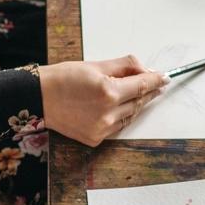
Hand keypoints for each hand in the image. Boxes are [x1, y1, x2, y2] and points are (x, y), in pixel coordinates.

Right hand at [40, 56, 167, 145]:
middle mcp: (107, 114)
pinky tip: (118, 107)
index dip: (156, 80)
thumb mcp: (95, 65)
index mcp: (109, 92)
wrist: (38, 98)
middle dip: (147, 91)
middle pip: (139, 102)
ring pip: (131, 116)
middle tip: (154, 83)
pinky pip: (118, 126)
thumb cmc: (63, 78)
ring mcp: (101, 129)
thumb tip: (145, 70)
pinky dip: (122, 116)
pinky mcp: (95, 139)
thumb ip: (124, 66)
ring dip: (136, 104)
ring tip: (134, 93)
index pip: (142, 85)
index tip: (165, 77)